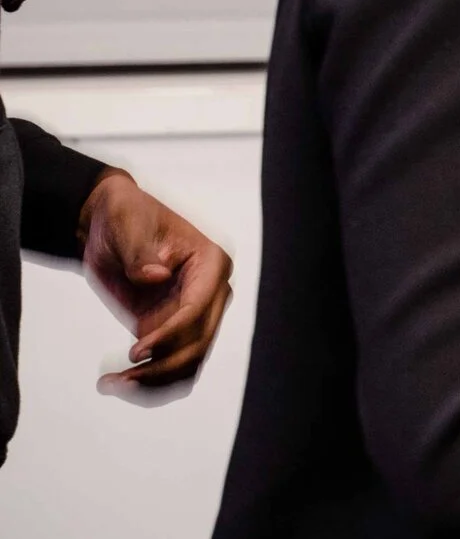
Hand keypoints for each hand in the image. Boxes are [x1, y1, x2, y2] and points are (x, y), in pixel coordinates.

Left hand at [77, 170, 234, 386]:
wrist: (108, 225)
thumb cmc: (126, 216)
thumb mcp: (130, 227)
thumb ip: (141, 253)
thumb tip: (157, 276)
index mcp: (211, 263)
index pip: (198, 309)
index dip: (170, 334)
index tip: (134, 352)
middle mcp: (211, 292)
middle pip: (198, 343)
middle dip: (162, 367)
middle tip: (120, 379)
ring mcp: (193, 313)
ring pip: (188, 362)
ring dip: (155, 381)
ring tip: (113, 384)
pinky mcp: (172, 328)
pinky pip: (171, 363)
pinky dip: (150, 381)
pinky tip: (119, 382)